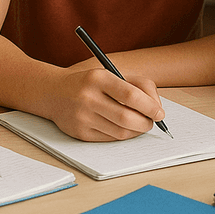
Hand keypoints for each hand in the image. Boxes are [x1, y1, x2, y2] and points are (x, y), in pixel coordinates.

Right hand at [46, 67, 164, 141]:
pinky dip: (122, 136)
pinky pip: (109, 139)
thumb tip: (157, 109)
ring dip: (136, 131)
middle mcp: (88, 98)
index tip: (159, 113)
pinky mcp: (80, 133)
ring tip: (140, 125)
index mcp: (98, 78)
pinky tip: (125, 129)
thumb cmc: (91, 83)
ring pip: (120, 132)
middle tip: (152, 122)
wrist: (54, 93)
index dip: (149, 106)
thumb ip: (139, 86)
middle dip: (145, 123)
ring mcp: (82, 117)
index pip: (130, 95)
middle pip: (126, 118)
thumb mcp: (112, 74)